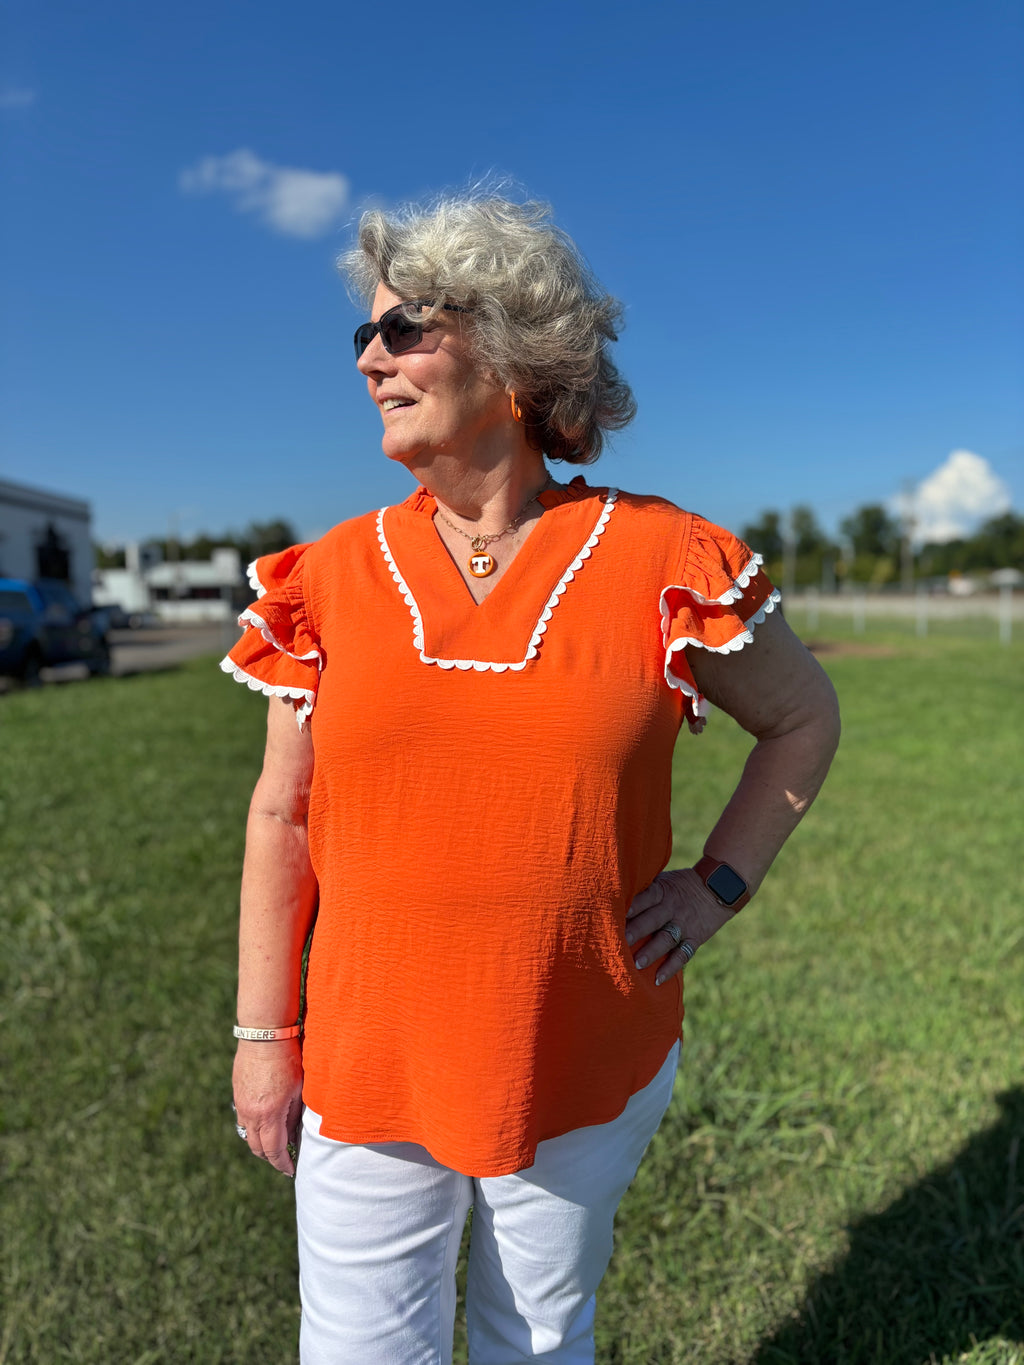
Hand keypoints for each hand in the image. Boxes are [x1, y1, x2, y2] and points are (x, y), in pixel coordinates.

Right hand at [232, 1038, 303, 1175]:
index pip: (274, 1150)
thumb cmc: (288, 1058)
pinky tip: (265, 1122)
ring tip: (275, 1143)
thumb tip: (292, 1138)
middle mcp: (251, 1113)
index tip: (291, 1171)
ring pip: (247, 1134)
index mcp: (269, 1114)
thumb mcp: (299, 1089)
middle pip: (257, 1147)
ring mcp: (241, 1104)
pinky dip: (253, 1127)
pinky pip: (243, 1119)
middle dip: (270, 1157)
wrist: (264, 1034)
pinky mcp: (237, 1094)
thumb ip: (294, 1117)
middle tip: (284, 1159)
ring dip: (260, 1143)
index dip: (282, 1163)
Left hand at [625, 868, 734, 984]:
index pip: (646, 897)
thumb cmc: (681, 884)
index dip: (633, 906)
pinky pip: (683, 955)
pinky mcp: (695, 938)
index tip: (615, 914)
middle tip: (621, 941)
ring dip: (652, 952)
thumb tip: (615, 897)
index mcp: (663, 891)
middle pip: (654, 920)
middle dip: (637, 930)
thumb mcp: (664, 879)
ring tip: (637, 964)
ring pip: (667, 939)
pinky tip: (657, 980)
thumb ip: (646, 890)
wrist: (719, 887)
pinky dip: (671, 968)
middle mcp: (673, 908)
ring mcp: (684, 924)